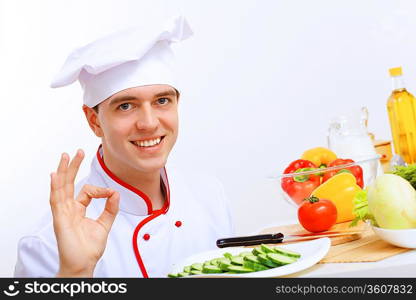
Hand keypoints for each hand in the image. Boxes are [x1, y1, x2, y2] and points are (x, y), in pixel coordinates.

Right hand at [49, 150, 119, 276]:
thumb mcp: (105, 224)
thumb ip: (110, 209)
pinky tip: (55, 175)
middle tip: (77, 152)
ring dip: (63, 171)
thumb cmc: (89, 248)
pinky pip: (56, 200)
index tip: (111, 194)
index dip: (101, 190)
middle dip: (73, 167)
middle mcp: (68, 209)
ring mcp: (63, 213)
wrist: (84, 263)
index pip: (87, 191)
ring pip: (61, 187)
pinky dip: (55, 187)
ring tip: (65, 156)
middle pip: (69, 183)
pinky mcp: (60, 219)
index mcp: (78, 209)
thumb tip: (116, 192)